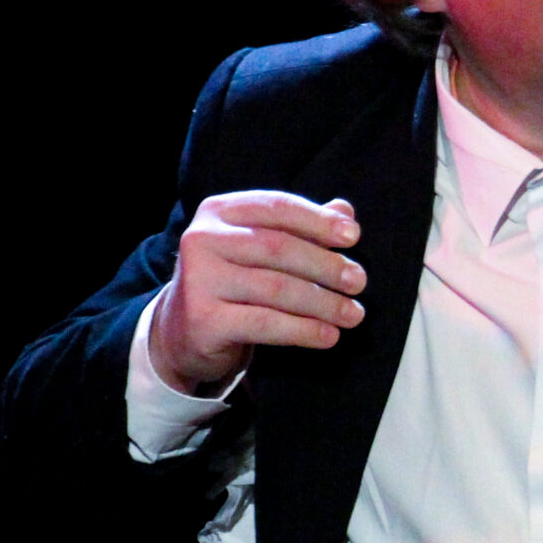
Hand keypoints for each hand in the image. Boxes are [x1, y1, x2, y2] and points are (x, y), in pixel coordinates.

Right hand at [150, 192, 363, 394]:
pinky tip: (329, 336)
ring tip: (353, 314)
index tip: (354, 237)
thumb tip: (345, 211)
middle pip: (279, 248)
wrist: (184, 330)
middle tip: (359, 281)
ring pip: (276, 289)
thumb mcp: (261, 247)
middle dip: (326, 265)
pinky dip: (304, 330)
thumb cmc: (234, 281)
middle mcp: (202, 239)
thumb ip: (300, 228)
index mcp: (219, 211)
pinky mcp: (203, 319)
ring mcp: (199, 279)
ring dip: (323, 303)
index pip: (277, 207)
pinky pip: (266, 324)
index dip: (318, 220)